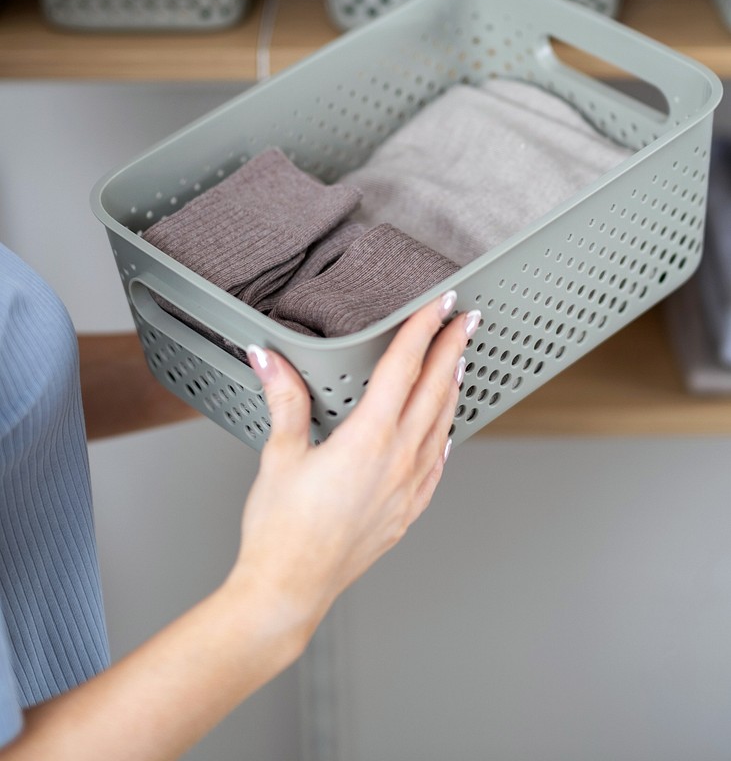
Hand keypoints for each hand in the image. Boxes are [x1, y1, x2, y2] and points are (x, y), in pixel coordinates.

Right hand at [230, 292, 480, 642]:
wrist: (288, 591)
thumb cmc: (280, 530)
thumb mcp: (279, 454)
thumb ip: (283, 399)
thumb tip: (268, 357)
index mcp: (368, 439)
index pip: (404, 367)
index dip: (423, 329)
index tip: (441, 304)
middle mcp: (398, 461)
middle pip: (434, 390)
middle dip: (452, 349)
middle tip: (466, 320)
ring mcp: (407, 489)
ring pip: (441, 425)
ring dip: (451, 388)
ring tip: (459, 362)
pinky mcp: (406, 512)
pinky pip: (436, 464)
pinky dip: (444, 436)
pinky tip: (445, 430)